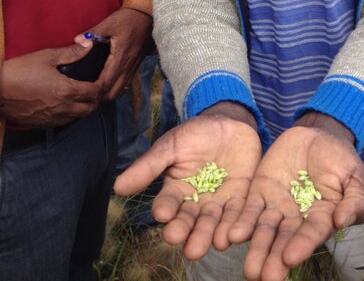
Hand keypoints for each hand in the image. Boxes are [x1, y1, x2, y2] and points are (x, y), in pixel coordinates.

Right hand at [0, 43, 101, 126]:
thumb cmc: (19, 71)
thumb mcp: (47, 56)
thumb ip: (72, 53)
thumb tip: (89, 45)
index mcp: (67, 90)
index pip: (95, 92)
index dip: (103, 85)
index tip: (104, 78)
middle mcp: (63, 108)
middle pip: (91, 108)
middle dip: (97, 98)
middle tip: (95, 87)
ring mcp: (52, 118)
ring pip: (78, 117)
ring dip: (85, 107)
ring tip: (83, 96)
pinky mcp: (42, 124)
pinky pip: (64, 122)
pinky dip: (71, 114)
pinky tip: (66, 104)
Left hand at [75, 7, 152, 99]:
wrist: (149, 15)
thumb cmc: (129, 18)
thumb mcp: (110, 22)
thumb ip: (93, 33)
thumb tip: (77, 40)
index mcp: (120, 57)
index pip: (106, 82)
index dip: (93, 90)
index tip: (81, 90)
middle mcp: (128, 66)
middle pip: (114, 92)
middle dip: (100, 97)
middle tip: (86, 92)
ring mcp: (134, 66)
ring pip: (121, 90)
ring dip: (108, 93)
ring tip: (95, 90)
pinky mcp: (136, 65)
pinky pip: (126, 83)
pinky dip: (115, 87)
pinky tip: (107, 82)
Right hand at [115, 105, 261, 259]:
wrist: (230, 123)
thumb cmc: (196, 134)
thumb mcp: (172, 145)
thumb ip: (150, 166)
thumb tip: (118, 187)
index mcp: (176, 190)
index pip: (167, 204)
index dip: (165, 209)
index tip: (163, 213)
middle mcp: (196, 202)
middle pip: (190, 221)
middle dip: (187, 231)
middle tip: (183, 242)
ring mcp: (218, 203)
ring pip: (213, 224)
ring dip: (211, 235)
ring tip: (212, 243)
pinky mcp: (241, 200)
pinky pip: (239, 215)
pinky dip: (237, 226)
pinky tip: (234, 235)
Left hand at [229, 119, 363, 280]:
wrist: (318, 135)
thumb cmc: (342, 159)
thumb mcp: (355, 176)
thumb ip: (354, 200)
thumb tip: (343, 221)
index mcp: (323, 218)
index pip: (312, 234)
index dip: (302, 246)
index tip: (291, 258)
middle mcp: (298, 218)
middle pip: (284, 240)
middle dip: (273, 258)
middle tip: (260, 276)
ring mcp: (277, 205)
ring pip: (264, 230)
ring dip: (256, 248)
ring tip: (248, 267)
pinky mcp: (260, 191)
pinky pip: (249, 208)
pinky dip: (241, 222)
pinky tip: (231, 234)